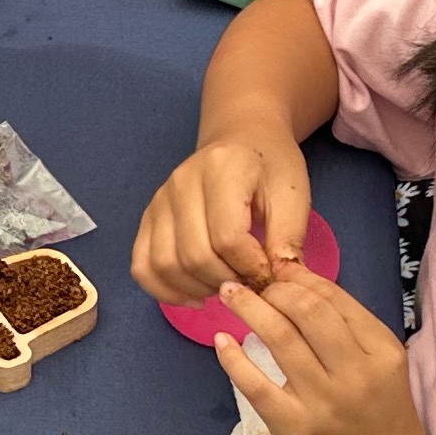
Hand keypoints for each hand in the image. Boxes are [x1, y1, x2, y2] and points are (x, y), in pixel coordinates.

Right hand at [131, 130, 318, 304]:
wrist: (242, 138)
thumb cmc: (271, 167)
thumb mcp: (293, 196)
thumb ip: (288, 239)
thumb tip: (276, 284)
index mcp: (221, 169)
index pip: (228, 238)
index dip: (250, 268)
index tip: (269, 272)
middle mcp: (180, 182)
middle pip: (193, 255)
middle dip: (226, 282)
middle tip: (249, 284)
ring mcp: (159, 200)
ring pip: (164, 265)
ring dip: (197, 288)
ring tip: (225, 287)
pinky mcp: (148, 217)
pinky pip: (142, 265)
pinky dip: (164, 290)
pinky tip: (194, 295)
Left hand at [222, 271, 433, 434]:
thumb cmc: (383, 422)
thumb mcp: (382, 369)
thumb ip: (348, 332)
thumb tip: (299, 285)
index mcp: (382, 351)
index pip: (334, 298)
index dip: (298, 277)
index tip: (275, 268)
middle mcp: (356, 372)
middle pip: (306, 310)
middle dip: (271, 288)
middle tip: (249, 281)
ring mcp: (324, 401)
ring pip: (279, 338)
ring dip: (247, 308)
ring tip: (228, 294)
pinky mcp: (294, 428)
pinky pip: (255, 384)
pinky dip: (233, 357)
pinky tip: (222, 341)